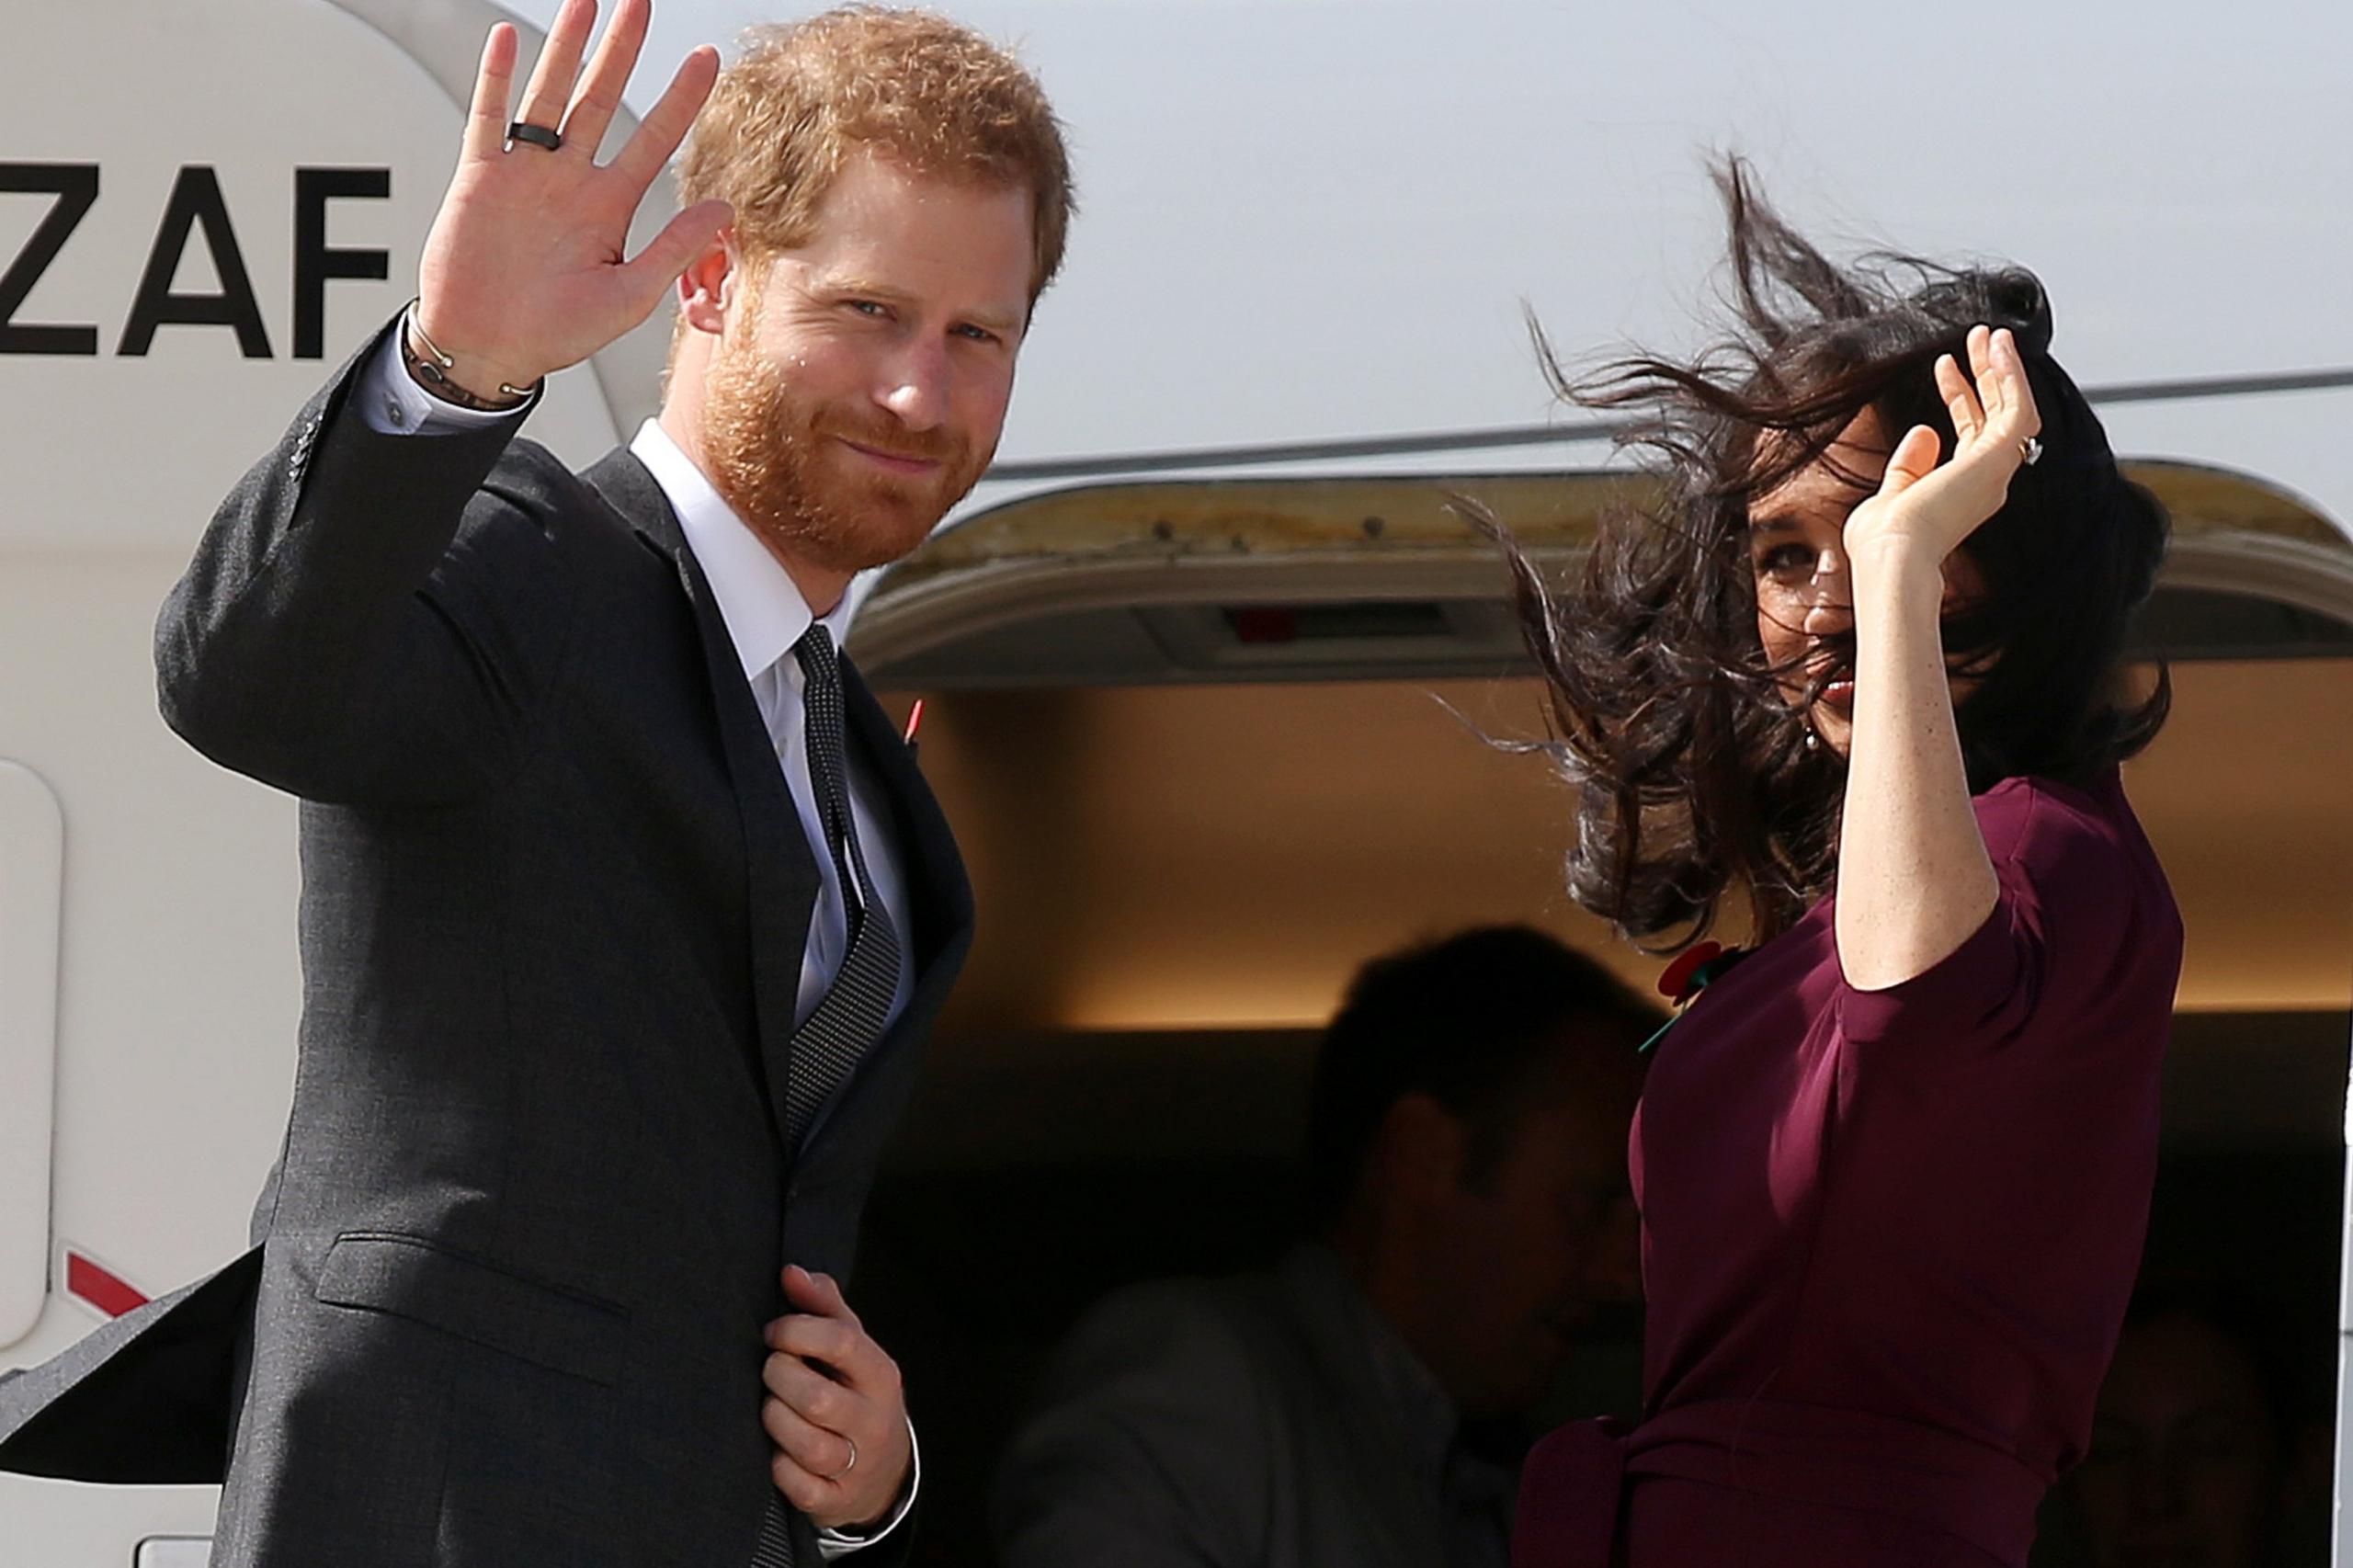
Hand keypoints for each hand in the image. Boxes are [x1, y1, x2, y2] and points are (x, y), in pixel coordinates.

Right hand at [413, 0, 731, 398]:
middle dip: (622, 50)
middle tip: (641, 2)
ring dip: (567, 48)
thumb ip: (672, 249)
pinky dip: (499, 80)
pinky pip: (490, 119)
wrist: (488, 349)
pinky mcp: (480, 179)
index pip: (654, 139)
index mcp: (609, 208)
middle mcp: (571, 181)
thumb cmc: (556, 333)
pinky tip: (511, 40)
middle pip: (601, 99)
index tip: (710, 59)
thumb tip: (723, 209)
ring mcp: (525, 174)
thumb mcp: (629, 297)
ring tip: (586, 1)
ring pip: (550, 95)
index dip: (681, 99)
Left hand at [762, 1265, 913, 1531]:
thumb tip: (791, 1272)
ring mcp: (859, 1464)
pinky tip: (776, 1451)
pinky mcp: (837, 1500)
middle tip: (770, 1372)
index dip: (796, 1331)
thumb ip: (823, 1306)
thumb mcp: (852, 1348)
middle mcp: (875, 1420)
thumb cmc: (856, 1395)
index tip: (774, 1333)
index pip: (842, 1342)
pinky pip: (799, 1487)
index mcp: (880, 1374)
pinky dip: (780, 1468)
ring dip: (776, 1422)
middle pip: (817, 1398)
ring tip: (771, 1408)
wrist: (884, 1473)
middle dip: (779, 1379)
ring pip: (808, 1446)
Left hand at [1841, 324, 2043, 572]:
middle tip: (1978, 337)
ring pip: (2012, 408)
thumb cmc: (1883, 543)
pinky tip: (1999, 347)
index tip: (1943, 365)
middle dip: (1987, 375)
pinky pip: (2017, 407)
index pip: (1972, 434)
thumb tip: (1923, 432)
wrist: (1892, 557)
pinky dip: (2011, 375)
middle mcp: (1987, 481)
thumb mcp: (1890, 497)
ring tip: (1991, 333)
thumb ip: (1907, 467)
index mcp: (1963, 491)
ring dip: (2003, 369)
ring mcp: (1996, 470)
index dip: (1961, 396)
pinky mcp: (1999, 458)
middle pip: (1996, 416)